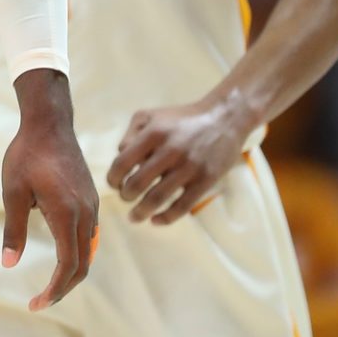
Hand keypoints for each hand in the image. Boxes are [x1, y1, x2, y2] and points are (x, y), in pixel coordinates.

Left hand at [1, 69, 98, 311]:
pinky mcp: (92, 198)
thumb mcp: (12, 191)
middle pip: (83, 264)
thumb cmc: (27, 154)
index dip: (54, 290)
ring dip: (72, 271)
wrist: (50, 123)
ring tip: (51, 285)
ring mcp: (92, 205)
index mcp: (67, 213)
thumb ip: (14, 229)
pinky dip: (78, 253)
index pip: (68, 265)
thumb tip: (9, 264)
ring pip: (88, 251)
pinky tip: (63, 255)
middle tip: (41, 302)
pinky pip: (89, 235)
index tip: (36, 304)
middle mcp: (86, 213)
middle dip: (64, 288)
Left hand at [107, 95, 254, 225]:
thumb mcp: (151, 115)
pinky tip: (156, 221)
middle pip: (137, 184)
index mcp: (153, 133)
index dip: (113, 178)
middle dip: (125, 196)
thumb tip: (119, 157)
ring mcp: (188, 167)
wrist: (223, 119)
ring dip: (141, 211)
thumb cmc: (181, 118)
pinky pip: (182, 206)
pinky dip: (166, 218)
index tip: (113, 184)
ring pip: (157, 198)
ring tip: (134, 216)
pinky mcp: (205, 181)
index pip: (123, 162)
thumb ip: (131, 133)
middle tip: (125, 198)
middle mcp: (170, 150)